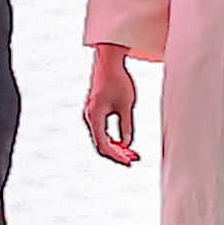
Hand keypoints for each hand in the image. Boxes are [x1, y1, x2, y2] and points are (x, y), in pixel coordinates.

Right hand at [81, 43, 143, 166]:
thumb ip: (126, 127)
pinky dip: (113, 139)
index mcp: (95, 116)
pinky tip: (125, 143)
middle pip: (101, 144)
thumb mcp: (127, 105)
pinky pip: (101, 131)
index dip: (117, 156)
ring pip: (101, 139)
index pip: (104, 145)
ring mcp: (90, 115)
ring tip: (132, 154)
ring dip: (116, 148)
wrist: (108, 62)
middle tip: (134, 159)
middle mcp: (89, 117)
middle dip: (118, 154)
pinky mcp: (95, 112)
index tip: (130, 162)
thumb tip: (127, 145)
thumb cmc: (118, 80)